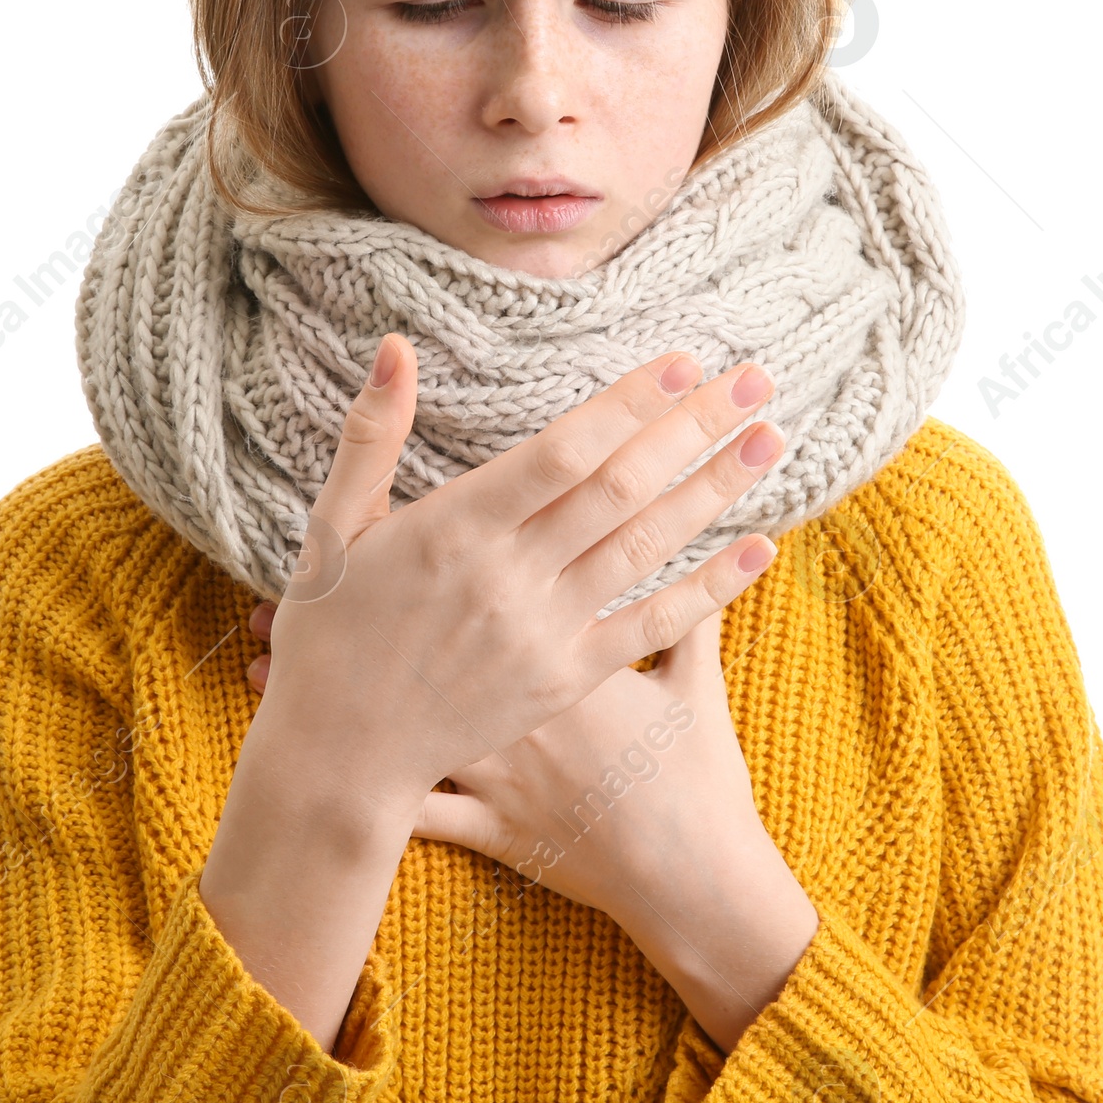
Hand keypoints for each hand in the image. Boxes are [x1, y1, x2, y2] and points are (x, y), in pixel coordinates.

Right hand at [246, 333, 786, 828]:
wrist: (340, 757)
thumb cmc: (330, 631)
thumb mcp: (333, 527)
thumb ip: (372, 434)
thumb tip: (396, 345)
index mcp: (456, 528)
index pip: (564, 450)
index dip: (630, 403)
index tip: (685, 361)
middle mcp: (510, 578)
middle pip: (623, 487)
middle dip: (696, 428)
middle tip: (757, 379)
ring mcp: (545, 633)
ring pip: (648, 548)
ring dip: (716, 489)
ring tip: (772, 439)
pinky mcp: (567, 679)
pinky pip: (651, 626)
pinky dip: (710, 589)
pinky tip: (760, 547)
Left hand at [247, 600, 820, 1054]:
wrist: (693, 879)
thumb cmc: (696, 775)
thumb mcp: (695, 682)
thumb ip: (690, 614)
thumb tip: (730, 552)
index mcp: (560, 649)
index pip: (484, 586)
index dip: (428, 551)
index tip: (375, 519)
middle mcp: (513, 703)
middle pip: (419, 644)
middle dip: (354, 609)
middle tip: (284, 581)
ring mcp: (497, 769)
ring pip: (393, 723)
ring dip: (329, 697)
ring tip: (264, 658)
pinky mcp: (490, 826)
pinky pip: (412, 809)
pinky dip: (354, 788)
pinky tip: (300, 770)